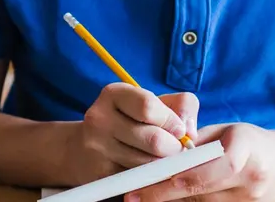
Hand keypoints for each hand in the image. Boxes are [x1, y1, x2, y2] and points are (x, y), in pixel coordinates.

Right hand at [66, 83, 198, 184]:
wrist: (85, 149)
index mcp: (114, 94)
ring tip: (160, 159)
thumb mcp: (154, 103)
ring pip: (149, 164)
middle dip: (174, 149)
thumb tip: (190, 134)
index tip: (178, 130)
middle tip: (175, 150)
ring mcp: (96, 148)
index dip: (172, 121)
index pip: (149, 107)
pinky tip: (146, 171)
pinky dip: (149, 178)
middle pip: (154, 140)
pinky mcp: (99, 174)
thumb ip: (181, 106)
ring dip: (163, 165)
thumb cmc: (131, 121)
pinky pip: (138, 181)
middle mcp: (99, 118)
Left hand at [128, 123, 274, 201]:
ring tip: (145, 196)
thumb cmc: (245, 142)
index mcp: (244, 148)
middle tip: (134, 195)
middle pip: (199, 191)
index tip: (146, 182)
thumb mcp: (223, 131)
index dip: (173, 178)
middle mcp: (251, 178)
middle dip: (163, 193)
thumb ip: (195, 142)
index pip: (204, 168)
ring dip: (173, 200)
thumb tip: (162, 151)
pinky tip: (171, 198)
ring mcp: (251, 200)